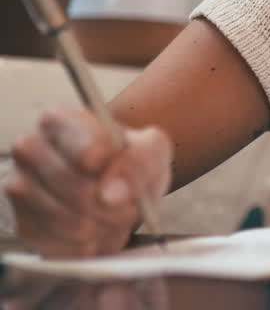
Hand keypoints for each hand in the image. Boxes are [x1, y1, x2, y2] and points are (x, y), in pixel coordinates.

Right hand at [3, 106, 171, 257]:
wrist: (115, 187)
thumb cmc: (130, 160)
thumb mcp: (151, 149)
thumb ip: (140, 162)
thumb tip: (112, 194)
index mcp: (59, 121)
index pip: (85, 149)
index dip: (111, 166)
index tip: (123, 171)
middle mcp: (30, 150)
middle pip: (78, 191)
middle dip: (113, 206)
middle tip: (128, 205)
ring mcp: (20, 189)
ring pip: (70, 222)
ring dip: (104, 226)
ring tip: (114, 216)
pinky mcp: (23, 225)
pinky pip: (62, 246)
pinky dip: (88, 245)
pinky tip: (97, 230)